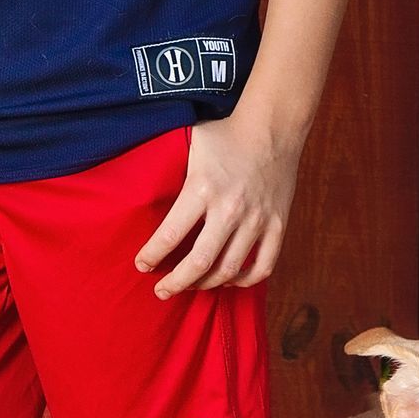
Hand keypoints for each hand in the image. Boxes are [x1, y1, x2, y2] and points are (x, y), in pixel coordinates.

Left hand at [136, 111, 300, 297]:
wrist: (272, 126)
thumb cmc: (226, 135)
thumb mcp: (189, 146)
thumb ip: (171, 173)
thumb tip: (140, 192)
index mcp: (201, 189)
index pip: (170, 235)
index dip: (152, 256)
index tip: (142, 264)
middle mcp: (229, 209)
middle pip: (199, 263)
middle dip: (175, 283)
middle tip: (161, 291)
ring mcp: (257, 220)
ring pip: (230, 270)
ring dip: (206, 284)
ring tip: (191, 286)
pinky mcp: (278, 224)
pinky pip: (263, 266)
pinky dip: (244, 280)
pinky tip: (229, 280)